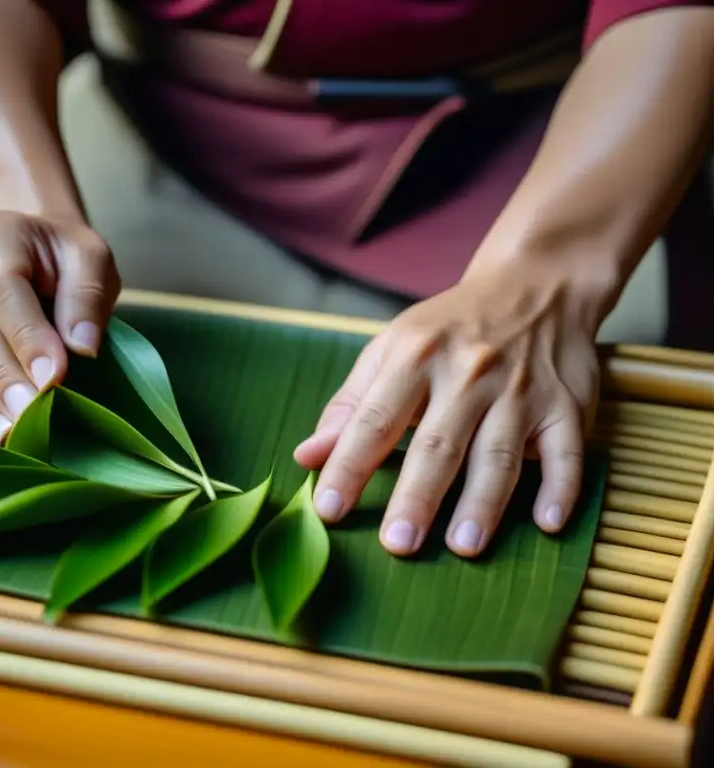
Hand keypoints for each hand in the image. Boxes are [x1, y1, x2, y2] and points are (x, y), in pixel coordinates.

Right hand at [0, 210, 119, 440]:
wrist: (33, 250)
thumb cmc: (65, 258)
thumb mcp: (91, 258)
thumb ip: (87, 296)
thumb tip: (81, 348)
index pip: (3, 289)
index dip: (26, 336)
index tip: (54, 376)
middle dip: (4, 377)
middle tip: (33, 415)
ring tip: (6, 432)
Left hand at [293, 262, 602, 557]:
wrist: (535, 285)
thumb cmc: (449, 330)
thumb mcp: (392, 350)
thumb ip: (351, 405)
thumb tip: (306, 457)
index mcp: (415, 357)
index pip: (374, 420)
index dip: (349, 465)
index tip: (328, 509)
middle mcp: (468, 373)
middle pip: (438, 444)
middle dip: (417, 496)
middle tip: (397, 544)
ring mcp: (521, 390)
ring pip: (499, 454)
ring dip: (483, 503)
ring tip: (463, 546)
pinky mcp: (566, 404)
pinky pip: (567, 450)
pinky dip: (561, 487)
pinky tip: (549, 522)